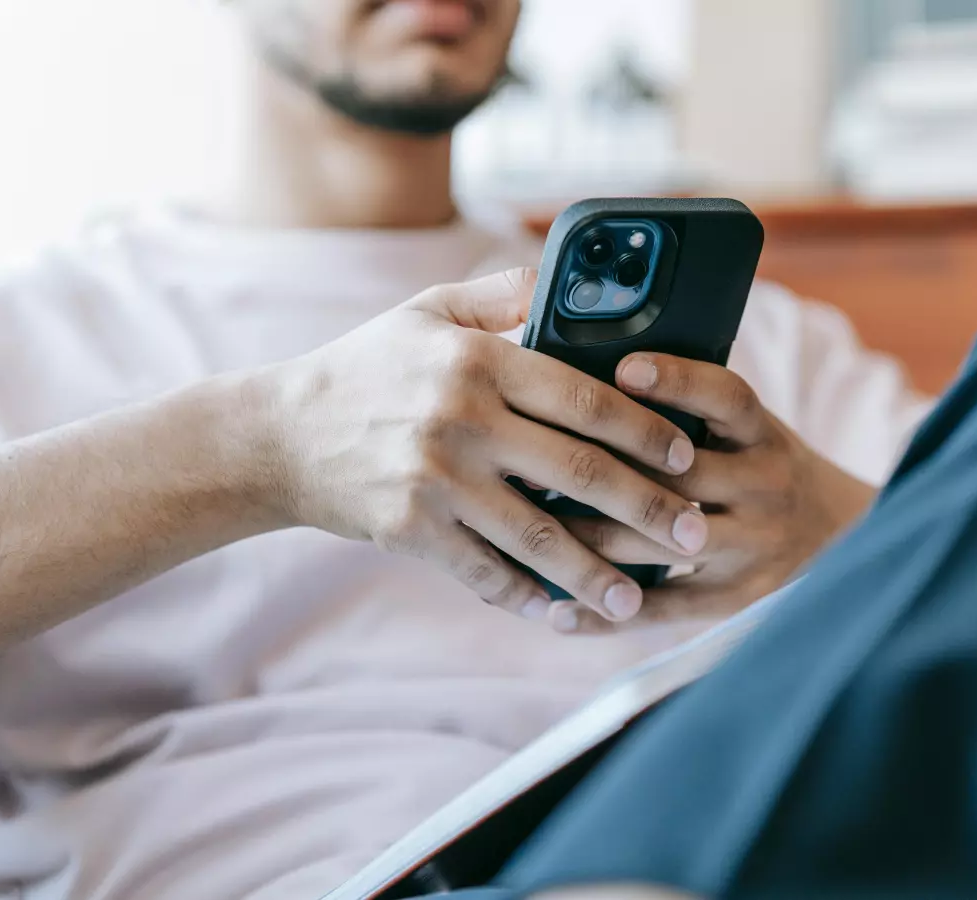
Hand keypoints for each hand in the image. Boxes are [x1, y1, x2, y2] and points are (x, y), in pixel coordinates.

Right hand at [265, 270, 710, 623]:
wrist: (279, 433)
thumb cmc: (366, 367)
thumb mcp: (428, 310)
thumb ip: (503, 293)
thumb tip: (574, 281)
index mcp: (478, 360)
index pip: (587, 398)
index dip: (647, 430)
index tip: (687, 456)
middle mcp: (463, 419)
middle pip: (580, 473)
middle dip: (650, 509)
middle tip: (697, 536)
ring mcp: (436, 480)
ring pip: (540, 537)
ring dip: (599, 574)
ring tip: (641, 598)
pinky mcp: (410, 531)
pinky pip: (484, 573)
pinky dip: (528, 598)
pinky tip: (563, 615)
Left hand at [551, 352, 876, 632]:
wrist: (845, 537)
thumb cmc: (765, 469)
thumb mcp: (750, 431)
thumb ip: (694, 412)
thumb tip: (600, 377)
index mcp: (765, 435)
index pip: (726, 398)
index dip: (677, 380)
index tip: (622, 368)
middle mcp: (766, 488)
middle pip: (678, 478)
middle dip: (600, 471)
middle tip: (528, 461)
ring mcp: (754, 547)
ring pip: (659, 545)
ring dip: (587, 541)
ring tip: (525, 531)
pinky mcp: (738, 600)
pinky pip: (664, 610)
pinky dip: (606, 615)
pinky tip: (555, 614)